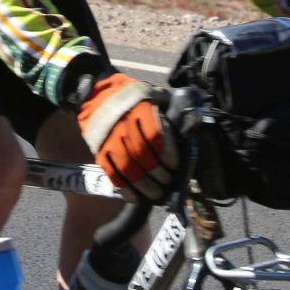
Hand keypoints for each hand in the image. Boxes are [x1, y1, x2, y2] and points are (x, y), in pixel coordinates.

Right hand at [78, 73, 176, 202]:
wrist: (97, 93)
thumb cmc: (133, 97)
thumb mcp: (153, 94)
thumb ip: (171, 107)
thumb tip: (191, 123)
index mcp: (141, 109)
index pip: (157, 137)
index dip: (169, 156)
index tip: (175, 167)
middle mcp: (124, 124)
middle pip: (143, 156)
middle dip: (158, 175)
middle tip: (168, 183)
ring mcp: (109, 139)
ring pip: (128, 168)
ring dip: (144, 186)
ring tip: (156, 194)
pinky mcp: (99, 150)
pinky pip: (112, 173)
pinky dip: (124, 188)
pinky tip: (135, 196)